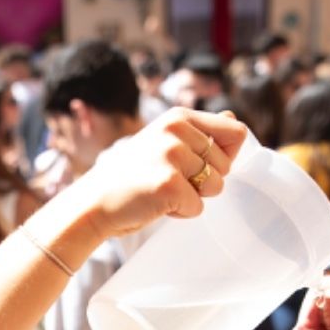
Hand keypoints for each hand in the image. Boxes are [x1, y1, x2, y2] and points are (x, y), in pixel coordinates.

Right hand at [61, 108, 246, 240]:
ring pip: (216, 187)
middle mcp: (178, 130)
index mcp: (179, 117)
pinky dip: (180, 213)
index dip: (224, 156)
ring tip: (162, 191)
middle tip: (168, 179)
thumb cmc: (130, 176)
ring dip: (193, 197)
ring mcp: (173, 156)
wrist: (93, 203)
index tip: (196, 165)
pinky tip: (155, 204)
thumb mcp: (164, 142)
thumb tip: (233, 119)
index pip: (235, 133)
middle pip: (227, 165)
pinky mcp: (170, 184)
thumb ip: (200, 132)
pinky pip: (198, 207)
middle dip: (205, 180)